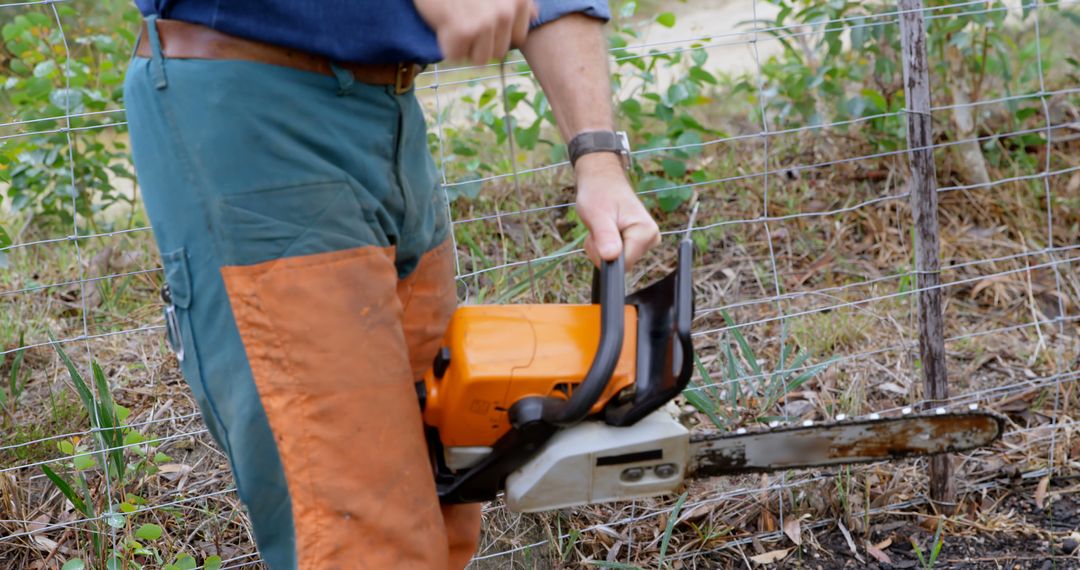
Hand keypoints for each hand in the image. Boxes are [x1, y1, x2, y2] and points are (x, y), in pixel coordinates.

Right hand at [415, 0, 538, 64]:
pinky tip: (444, 24)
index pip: (517, 39)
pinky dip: (447, 45)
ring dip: (465, 47)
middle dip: (481, 42)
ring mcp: (486, 22)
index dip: (497, 34)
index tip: (482, 20)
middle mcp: (507, 11)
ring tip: (455, 22)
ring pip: (481, 59)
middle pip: (499, 51)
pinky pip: (457, 55)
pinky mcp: (464, 30)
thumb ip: (517, 0)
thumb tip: (535, 15)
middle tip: (465, 19)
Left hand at [574, 153, 660, 269]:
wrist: (603, 180)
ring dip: (603, 248)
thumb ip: (605, 236)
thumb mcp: (597, 214)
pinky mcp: (638, 242)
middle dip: (603, 251)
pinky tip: (606, 230)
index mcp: (646, 231)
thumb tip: (610, 256)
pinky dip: (606, 246)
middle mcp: (651, 238)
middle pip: (621, 264)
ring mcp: (646, 241)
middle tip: (598, 228)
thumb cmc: (599, 192)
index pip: (623, 264)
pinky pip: (619, 255)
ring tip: (602, 226)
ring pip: (618, 261)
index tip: (597, 236)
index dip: (604, 256)